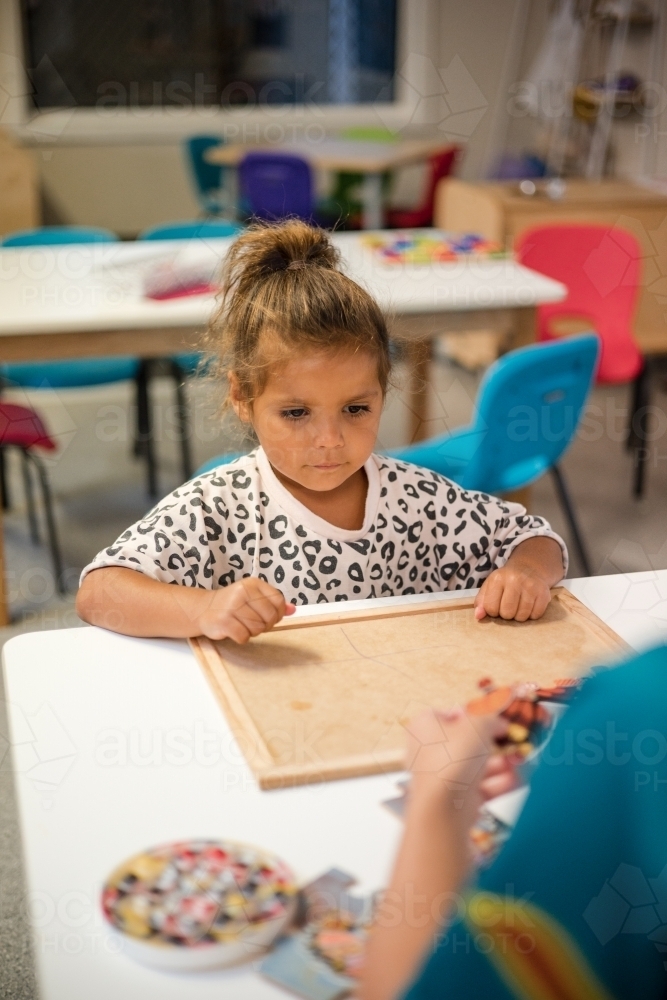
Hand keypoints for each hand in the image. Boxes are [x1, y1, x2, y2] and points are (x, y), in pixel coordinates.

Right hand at [196, 578, 294, 642]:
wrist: (204, 608)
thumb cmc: (233, 604)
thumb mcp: (253, 597)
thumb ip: (273, 602)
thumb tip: (293, 610)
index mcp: (253, 584)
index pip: (278, 601)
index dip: (278, 613)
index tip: (269, 616)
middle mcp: (242, 592)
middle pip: (269, 617)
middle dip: (265, 625)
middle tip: (254, 623)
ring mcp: (232, 606)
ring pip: (257, 628)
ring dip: (252, 632)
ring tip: (242, 625)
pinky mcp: (223, 621)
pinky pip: (244, 636)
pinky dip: (242, 637)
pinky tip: (235, 630)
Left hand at [405, 707, 517, 834]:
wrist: (444, 807)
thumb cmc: (452, 759)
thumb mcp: (478, 725)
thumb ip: (492, 720)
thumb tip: (500, 724)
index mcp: (426, 725)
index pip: (452, 714)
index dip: (476, 716)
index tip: (495, 720)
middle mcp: (430, 750)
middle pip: (468, 742)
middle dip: (494, 745)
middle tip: (512, 743)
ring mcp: (443, 776)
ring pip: (476, 766)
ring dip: (500, 764)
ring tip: (518, 761)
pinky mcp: (455, 798)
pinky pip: (480, 787)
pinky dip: (498, 783)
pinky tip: (515, 780)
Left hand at [474, 536, 563, 621]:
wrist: (529, 569)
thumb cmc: (506, 581)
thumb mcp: (490, 586)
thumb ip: (481, 602)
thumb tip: (478, 616)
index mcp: (498, 578)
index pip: (490, 607)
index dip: (493, 611)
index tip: (497, 605)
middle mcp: (515, 580)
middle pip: (507, 613)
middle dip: (506, 614)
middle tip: (509, 606)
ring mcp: (531, 587)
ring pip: (521, 617)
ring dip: (519, 616)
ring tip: (519, 605)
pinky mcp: (544, 593)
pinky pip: (535, 616)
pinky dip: (531, 615)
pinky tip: (529, 605)